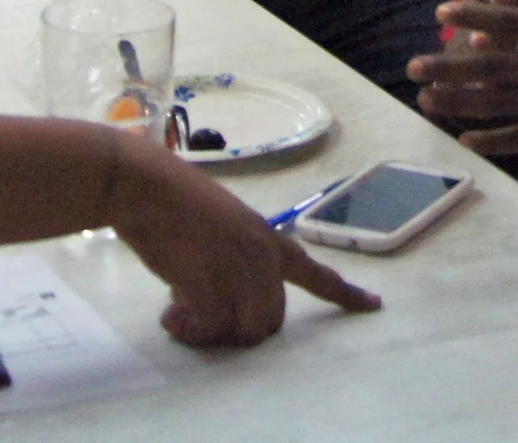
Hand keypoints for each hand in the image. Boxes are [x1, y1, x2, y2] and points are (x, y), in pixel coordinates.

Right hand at [100, 131, 380, 346]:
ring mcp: (238, 272)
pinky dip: (187, 329)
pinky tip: (169, 313)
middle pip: (270, 321)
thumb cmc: (175, 201)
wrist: (145, 185)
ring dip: (211, 332)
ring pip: (243, 332)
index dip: (344, 293)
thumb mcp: (223, 227)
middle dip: (238, 327)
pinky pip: (208, 330)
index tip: (373, 306)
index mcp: (267, 239)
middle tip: (199, 311)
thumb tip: (224, 295)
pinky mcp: (209, 286)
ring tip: (180, 310)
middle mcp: (261, 257)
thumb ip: (236, 258)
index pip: (315, 272)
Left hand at [414, 0, 517, 156]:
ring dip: (461, 100)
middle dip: (452, 62)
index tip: (444, 10)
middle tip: (415, 61)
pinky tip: (467, 137)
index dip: (477, 13)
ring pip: (502, 102)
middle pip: (495, 62)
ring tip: (426, 98)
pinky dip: (497, 139)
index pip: (515, 18)